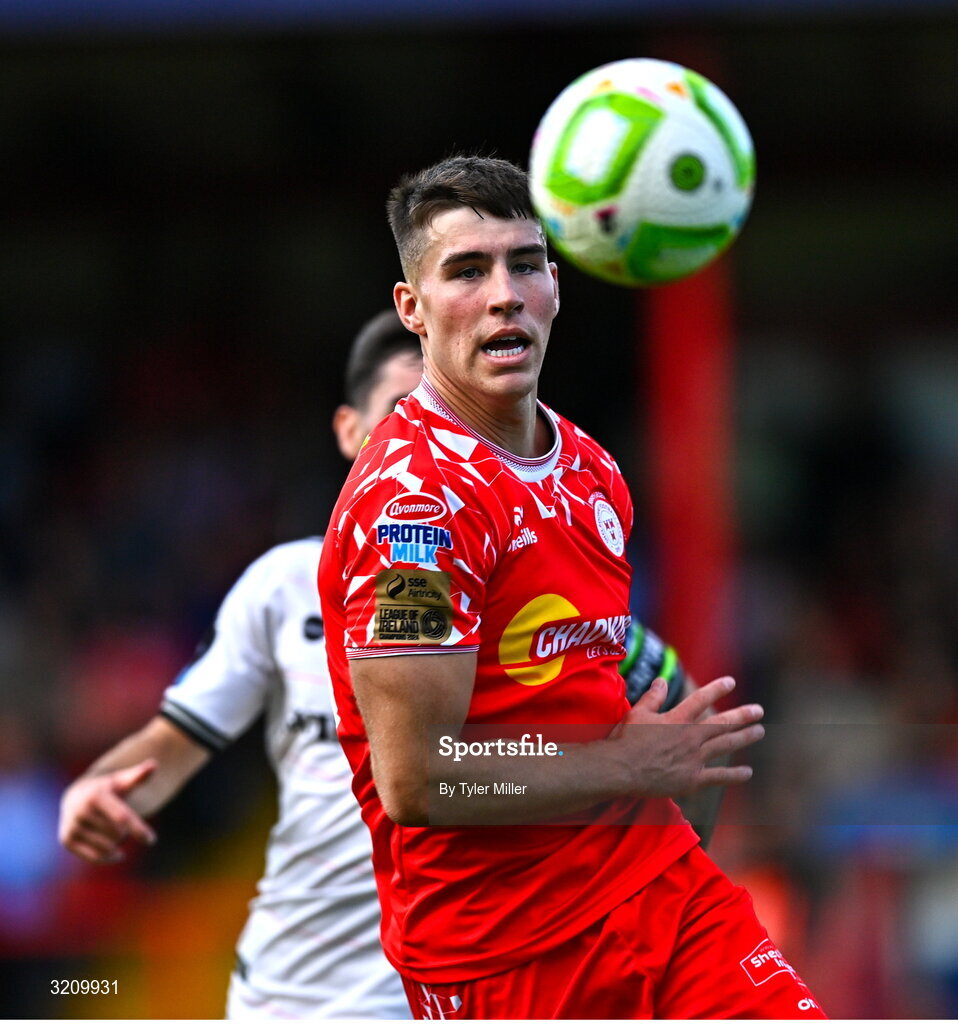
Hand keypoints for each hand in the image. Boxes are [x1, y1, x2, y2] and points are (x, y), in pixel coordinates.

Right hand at [58, 759, 157, 863]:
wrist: (77, 797)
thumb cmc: (107, 789)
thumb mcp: (122, 780)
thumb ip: (138, 775)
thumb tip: (154, 764)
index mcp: (96, 795)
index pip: (122, 817)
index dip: (138, 829)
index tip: (152, 840)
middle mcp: (80, 810)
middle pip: (117, 834)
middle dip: (125, 832)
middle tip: (121, 824)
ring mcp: (71, 826)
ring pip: (107, 847)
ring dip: (117, 844)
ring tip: (114, 833)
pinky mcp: (66, 840)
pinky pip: (93, 857)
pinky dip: (108, 857)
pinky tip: (117, 854)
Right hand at [610, 676, 763, 797]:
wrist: (622, 769)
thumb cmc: (626, 739)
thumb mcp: (637, 713)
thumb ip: (653, 697)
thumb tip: (662, 680)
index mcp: (677, 719)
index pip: (700, 699)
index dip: (716, 689)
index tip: (730, 682)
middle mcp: (690, 737)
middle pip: (722, 723)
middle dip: (742, 715)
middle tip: (758, 710)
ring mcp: (694, 759)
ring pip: (725, 745)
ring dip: (744, 738)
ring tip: (759, 731)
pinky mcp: (693, 780)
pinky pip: (718, 777)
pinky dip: (734, 775)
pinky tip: (747, 773)